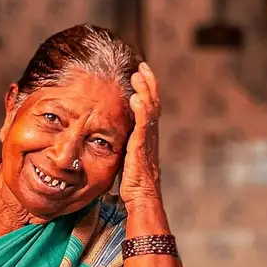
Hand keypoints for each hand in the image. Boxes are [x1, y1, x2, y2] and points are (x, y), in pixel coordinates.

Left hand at [120, 62, 161, 206]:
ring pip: (151, 110)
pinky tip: (136, 97)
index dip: (147, 90)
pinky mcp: (142, 149)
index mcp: (147, 137)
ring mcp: (148, 141)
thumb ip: (125, 145)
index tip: (141, 74)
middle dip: (148, 83)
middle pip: (153, 103)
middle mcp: (151, 136)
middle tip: (142, 67)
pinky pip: (143, 125)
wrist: (142, 199)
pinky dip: (141, 110)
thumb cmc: (133, 184)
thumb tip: (113, 137)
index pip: (149, 108)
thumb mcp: (128, 159)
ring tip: (138, 75)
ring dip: (145, 90)